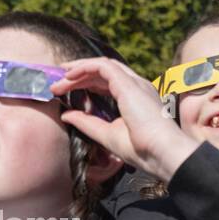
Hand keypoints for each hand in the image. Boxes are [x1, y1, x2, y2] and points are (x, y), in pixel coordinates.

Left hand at [53, 58, 197, 182]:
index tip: (65, 91)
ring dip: (77, 70)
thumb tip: (66, 114)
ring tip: (59, 80)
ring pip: (101, 65)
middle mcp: (137, 87)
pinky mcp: (128, 83)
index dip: (85, 84)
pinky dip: (83, 67)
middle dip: (77, 76)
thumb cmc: (143, 150)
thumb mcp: (107, 135)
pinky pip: (101, 66)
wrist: (162, 154)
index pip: (107, 83)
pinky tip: (68, 76)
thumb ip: (87, 123)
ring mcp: (134, 83)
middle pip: (102, 72)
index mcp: (135, 99)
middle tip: (56, 84)